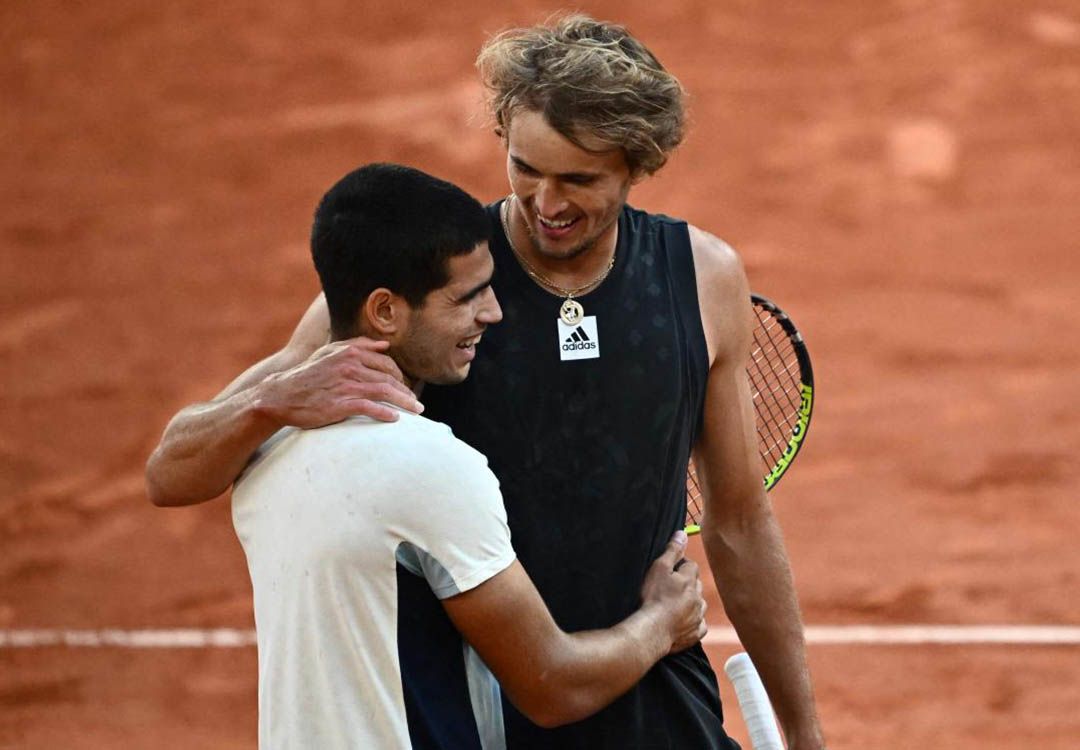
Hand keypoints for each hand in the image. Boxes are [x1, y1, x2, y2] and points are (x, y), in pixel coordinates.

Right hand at [252, 338, 422, 426]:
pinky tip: (394, 419)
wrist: (281, 396)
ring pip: (384, 392)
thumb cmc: (308, 375)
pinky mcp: (340, 404)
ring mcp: (345, 385)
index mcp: (350, 352)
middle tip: (416, 403)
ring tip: (416, 411)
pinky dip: (384, 413)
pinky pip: (369, 408)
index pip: (387, 363)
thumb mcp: (330, 353)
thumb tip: (384, 344)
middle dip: (406, 391)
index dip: (400, 376)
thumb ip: (358, 345)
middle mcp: (350, 366)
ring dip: (404, 402)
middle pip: (389, 378)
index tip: (407, 388)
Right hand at [640, 530, 707, 652]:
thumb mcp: (659, 568)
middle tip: (670, 587)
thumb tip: (682, 534)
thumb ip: (672, 551)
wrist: (653, 630)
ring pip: (699, 605)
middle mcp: (698, 597)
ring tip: (675, 605)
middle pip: (696, 585)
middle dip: (687, 584)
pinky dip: (693, 622)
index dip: (681, 566)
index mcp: (690, 580)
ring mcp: (698, 616)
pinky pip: (699, 625)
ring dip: (691, 602)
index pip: (691, 566)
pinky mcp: (695, 633)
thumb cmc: (653, 598)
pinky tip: (682, 623)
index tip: (671, 570)